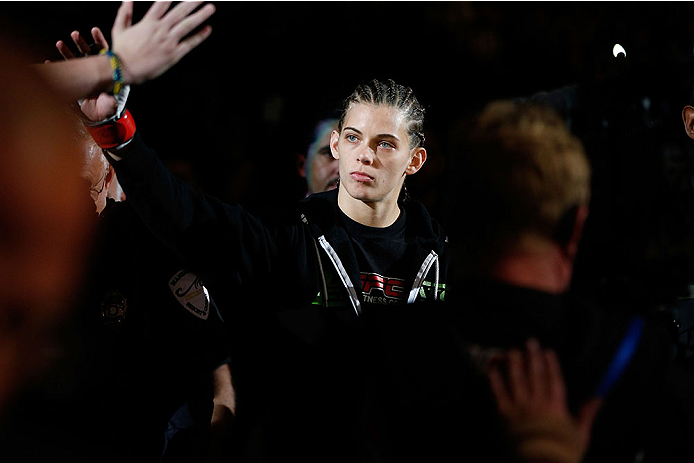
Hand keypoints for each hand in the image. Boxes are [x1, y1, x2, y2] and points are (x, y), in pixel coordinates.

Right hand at [56, 27, 120, 121]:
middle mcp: (96, 71)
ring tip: (60, 43)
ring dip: (67, 50)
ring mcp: (84, 74)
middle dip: (81, 42)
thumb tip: (110, 99)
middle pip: (88, 52)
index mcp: (107, 74)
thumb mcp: (109, 107)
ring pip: (75, 59)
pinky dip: (58, 66)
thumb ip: (110, 103)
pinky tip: (49, 63)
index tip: (94, 31)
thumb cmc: (105, 110)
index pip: (105, 53)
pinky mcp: (74, 80)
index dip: (100, 41)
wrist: (95, 117)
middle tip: (74, 34)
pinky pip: (66, 71)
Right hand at [111, 1, 215, 84]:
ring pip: (188, 25)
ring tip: (211, 8)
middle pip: (180, 11)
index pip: (162, 3)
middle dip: (192, 2)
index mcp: (148, 23)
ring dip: (201, 15)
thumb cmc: (122, 51)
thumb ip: (125, 13)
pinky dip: (200, 36)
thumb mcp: (119, 28)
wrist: (125, 70)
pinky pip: (190, 43)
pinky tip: (208, 29)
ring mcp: (169, 42)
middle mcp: (160, 30)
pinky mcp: (174, 54)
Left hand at [487, 339, 602, 462]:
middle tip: (530, 342)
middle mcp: (538, 402)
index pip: (554, 379)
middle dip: (533, 357)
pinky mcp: (504, 413)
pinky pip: (498, 391)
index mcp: (556, 406)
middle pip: (535, 374)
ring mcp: (520, 406)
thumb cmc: (562, 453)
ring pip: (516, 379)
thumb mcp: (580, 435)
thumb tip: (599, 397)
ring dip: (514, 363)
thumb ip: (587, 414)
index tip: (548, 351)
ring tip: (512, 350)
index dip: (551, 364)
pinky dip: (494, 378)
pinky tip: (492, 366)